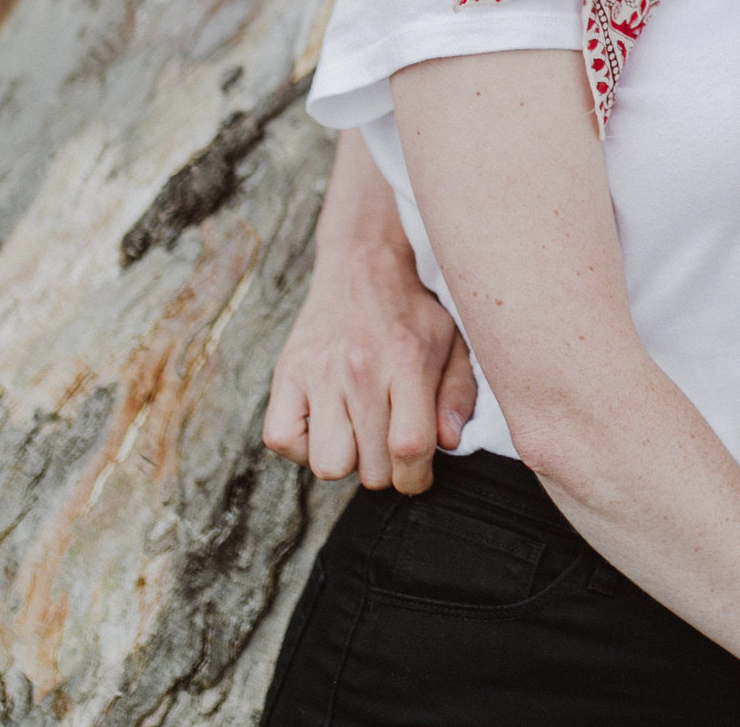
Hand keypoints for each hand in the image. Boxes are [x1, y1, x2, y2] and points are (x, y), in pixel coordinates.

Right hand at [262, 132, 476, 491]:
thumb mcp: (454, 343)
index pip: (410, 448)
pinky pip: (281, 440)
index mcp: (408, 361)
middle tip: (388, 443)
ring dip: (346, 460)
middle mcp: (361, 368)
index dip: (416, 477)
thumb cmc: (414, 311)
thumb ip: (458, 395)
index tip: (417, 473)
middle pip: (371, 466)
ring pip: (328, 464)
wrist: (364, 263)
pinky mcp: (286, 372)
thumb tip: (448, 444)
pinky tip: (325, 424)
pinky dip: (301, 445)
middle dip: (386, 470)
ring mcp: (318, 371)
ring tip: (358, 434)